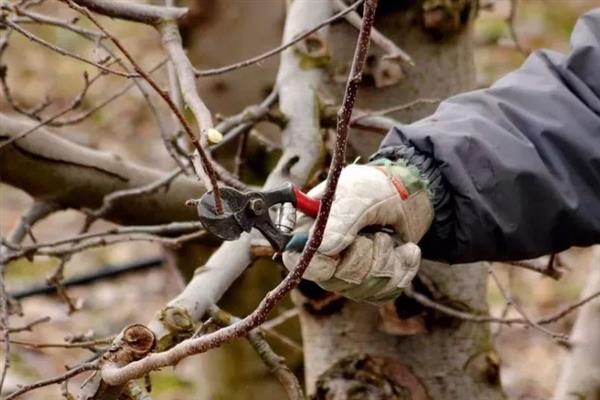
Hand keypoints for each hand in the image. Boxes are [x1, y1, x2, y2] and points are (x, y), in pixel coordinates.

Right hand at [282, 163, 433, 303]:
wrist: (409, 197)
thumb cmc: (375, 189)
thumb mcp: (358, 195)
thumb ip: (340, 220)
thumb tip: (323, 249)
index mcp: (307, 231)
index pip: (294, 261)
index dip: (316, 263)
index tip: (338, 251)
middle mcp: (323, 257)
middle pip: (334, 280)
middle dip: (363, 256)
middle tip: (375, 232)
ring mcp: (346, 274)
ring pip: (363, 289)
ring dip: (386, 260)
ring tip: (390, 236)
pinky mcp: (371, 284)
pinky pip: (386, 292)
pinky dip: (402, 269)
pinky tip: (405, 249)